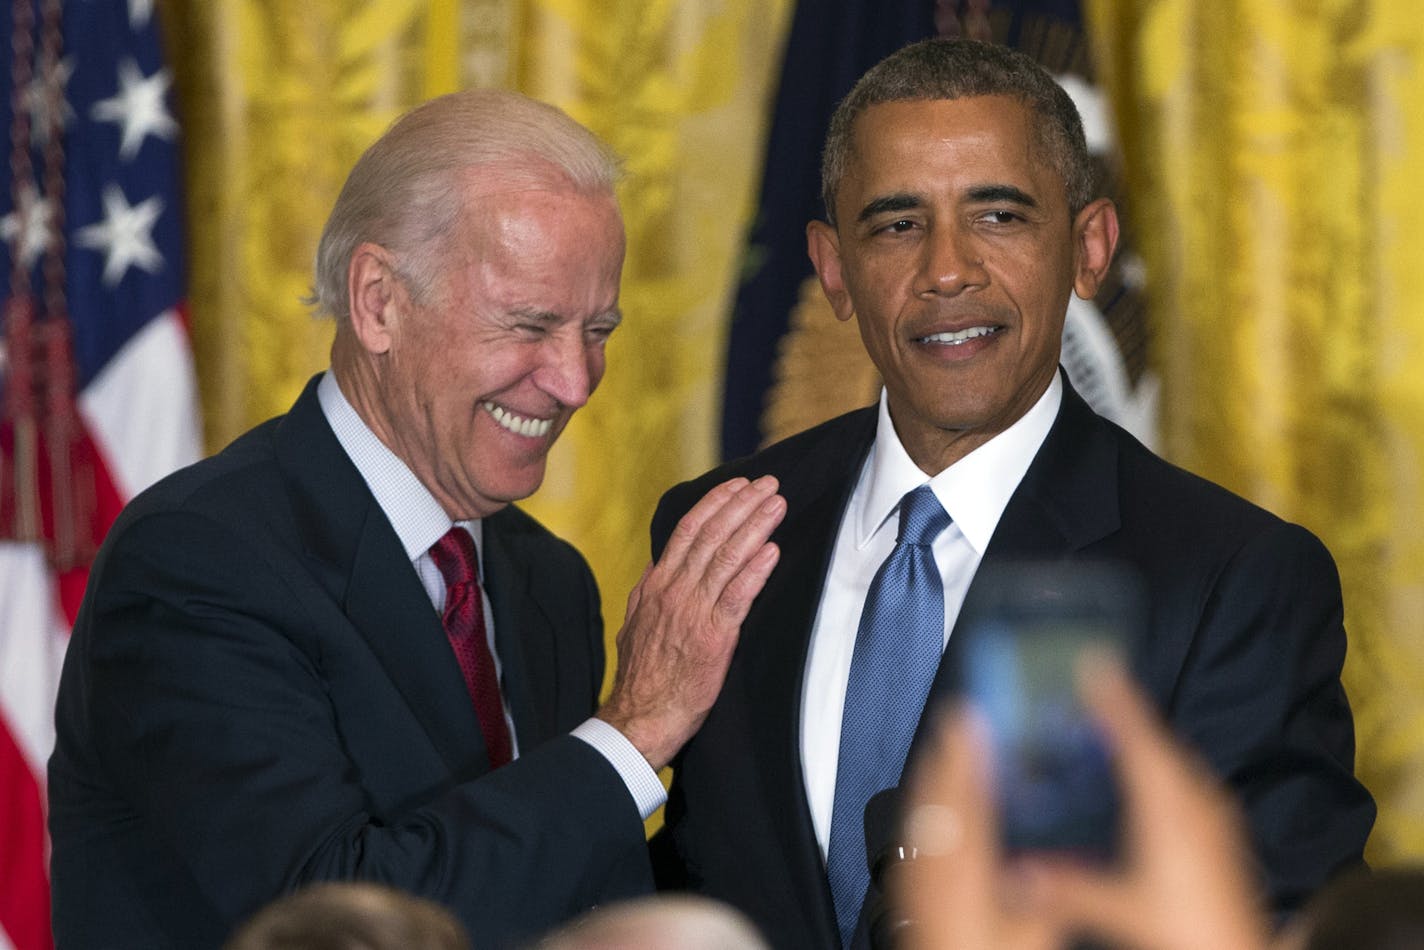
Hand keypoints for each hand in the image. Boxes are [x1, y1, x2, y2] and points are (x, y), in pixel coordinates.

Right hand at [597, 476, 784, 769]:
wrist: (641, 717)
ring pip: (727, 557)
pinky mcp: (713, 637)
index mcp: (656, 585)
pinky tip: (772, 551)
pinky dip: (756, 570)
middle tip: (769, 484)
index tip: (737, 485)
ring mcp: (693, 612)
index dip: (716, 503)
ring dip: (755, 526)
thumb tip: (655, 565)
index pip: (687, 530)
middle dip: (743, 504)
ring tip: (777, 505)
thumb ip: (646, 593)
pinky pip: (737, 596)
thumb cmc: (643, 676)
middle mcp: (674, 591)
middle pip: (712, 535)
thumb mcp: (633, 625)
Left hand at [894, 706, 1059, 949]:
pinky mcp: (912, 901)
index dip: (968, 753)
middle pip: (937, 798)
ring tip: (942, 752)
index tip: (972, 717)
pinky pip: (914, 841)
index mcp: (966, 870)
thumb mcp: (1035, 936)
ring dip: (931, 779)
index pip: (966, 795)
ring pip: (921, 816)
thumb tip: (1067, 858)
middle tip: (955, 720)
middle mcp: (935, 870)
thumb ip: (1047, 893)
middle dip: (946, 756)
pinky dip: (922, 814)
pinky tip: (928, 815)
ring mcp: (918, 884)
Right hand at [895, 656, 1270, 949]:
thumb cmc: (1192, 930)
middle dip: (1125, 714)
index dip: (1113, 698)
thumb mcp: (1120, 907)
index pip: (1136, 737)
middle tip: (1094, 687)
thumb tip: (1016, 873)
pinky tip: (1148, 785)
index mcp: (1169, 808)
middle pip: (1157, 742)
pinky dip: (1161, 771)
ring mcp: (1213, 816)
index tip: (1095, 662)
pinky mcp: (1221, 834)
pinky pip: (1187, 784)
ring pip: (1174, 763)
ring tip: (1114, 728)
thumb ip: (1065, 886)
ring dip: (1143, 743)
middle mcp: (1196, 802)